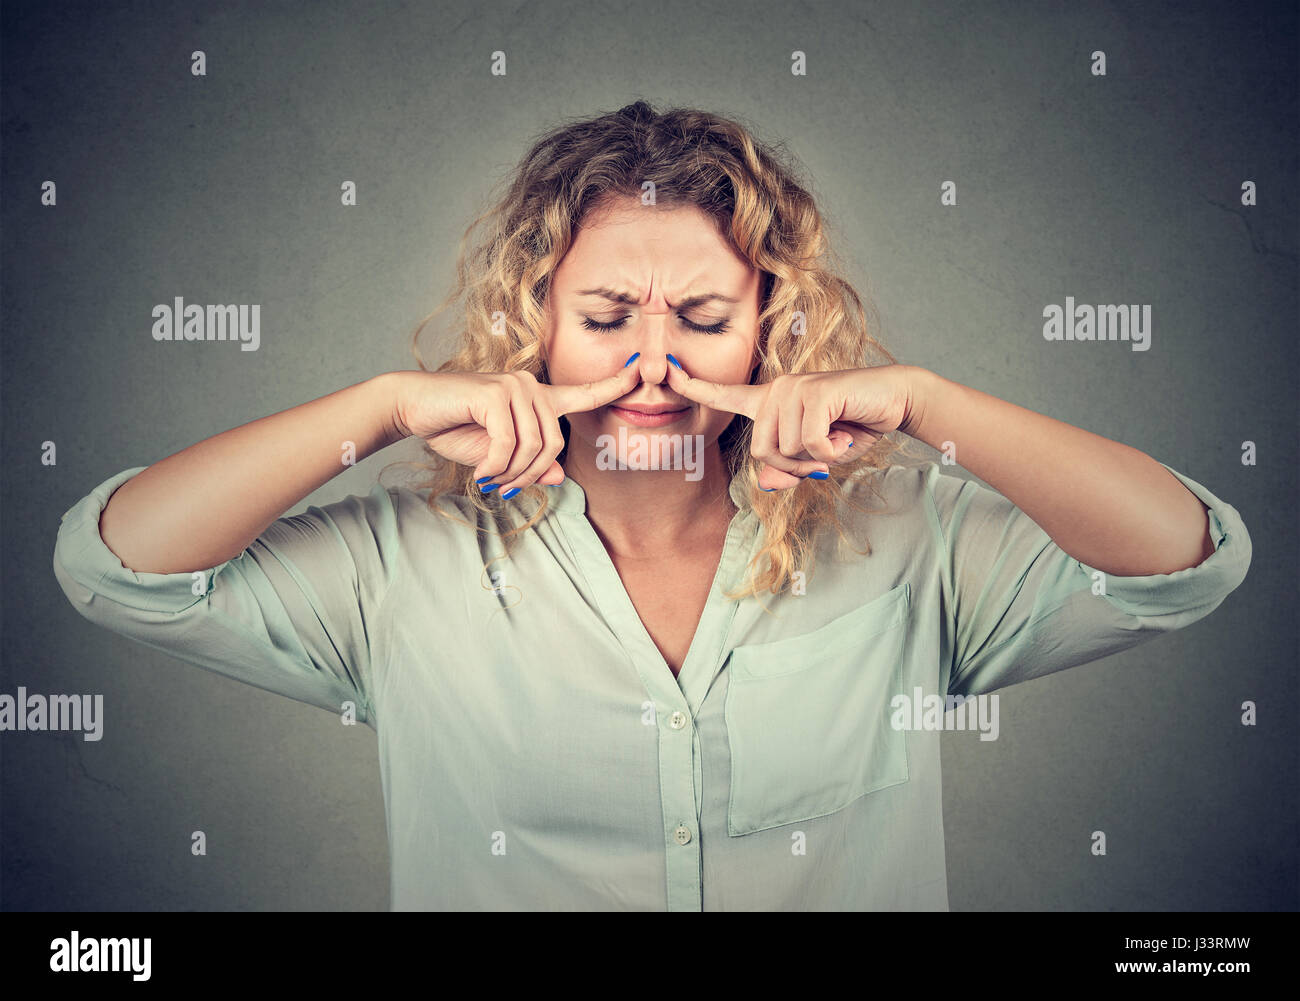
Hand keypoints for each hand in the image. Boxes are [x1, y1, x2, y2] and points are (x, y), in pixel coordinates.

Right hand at [391, 364, 641, 491]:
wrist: (413, 407)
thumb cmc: (456, 428)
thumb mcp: (496, 455)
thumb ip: (530, 464)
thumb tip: (559, 478)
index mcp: (537, 397)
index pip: (584, 392)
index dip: (615, 385)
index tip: (640, 371)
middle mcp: (531, 386)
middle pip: (555, 445)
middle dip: (531, 475)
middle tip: (504, 486)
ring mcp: (514, 386)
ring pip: (534, 449)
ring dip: (511, 475)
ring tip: (489, 478)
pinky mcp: (495, 394)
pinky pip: (509, 446)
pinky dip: (495, 467)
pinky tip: (479, 471)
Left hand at [664, 360, 918, 489]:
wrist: (893, 400)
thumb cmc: (853, 427)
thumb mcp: (817, 458)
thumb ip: (788, 471)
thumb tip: (765, 483)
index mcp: (772, 401)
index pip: (726, 395)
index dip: (696, 387)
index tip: (667, 371)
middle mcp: (777, 390)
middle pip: (762, 452)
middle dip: (794, 465)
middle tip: (823, 453)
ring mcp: (794, 389)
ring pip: (786, 450)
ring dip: (817, 458)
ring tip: (837, 437)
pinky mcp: (815, 392)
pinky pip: (810, 443)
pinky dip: (831, 451)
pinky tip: (845, 433)